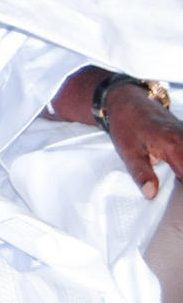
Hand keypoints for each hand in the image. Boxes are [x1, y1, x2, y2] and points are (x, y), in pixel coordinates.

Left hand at [103, 84, 182, 199]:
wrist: (127, 100)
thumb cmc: (126, 123)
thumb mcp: (128, 151)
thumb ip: (141, 173)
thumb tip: (152, 194)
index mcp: (174, 146)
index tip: (178, 203)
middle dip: (182, 183)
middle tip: (174, 195)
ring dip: (182, 174)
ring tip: (175, 186)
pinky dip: (182, 164)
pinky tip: (176, 171)